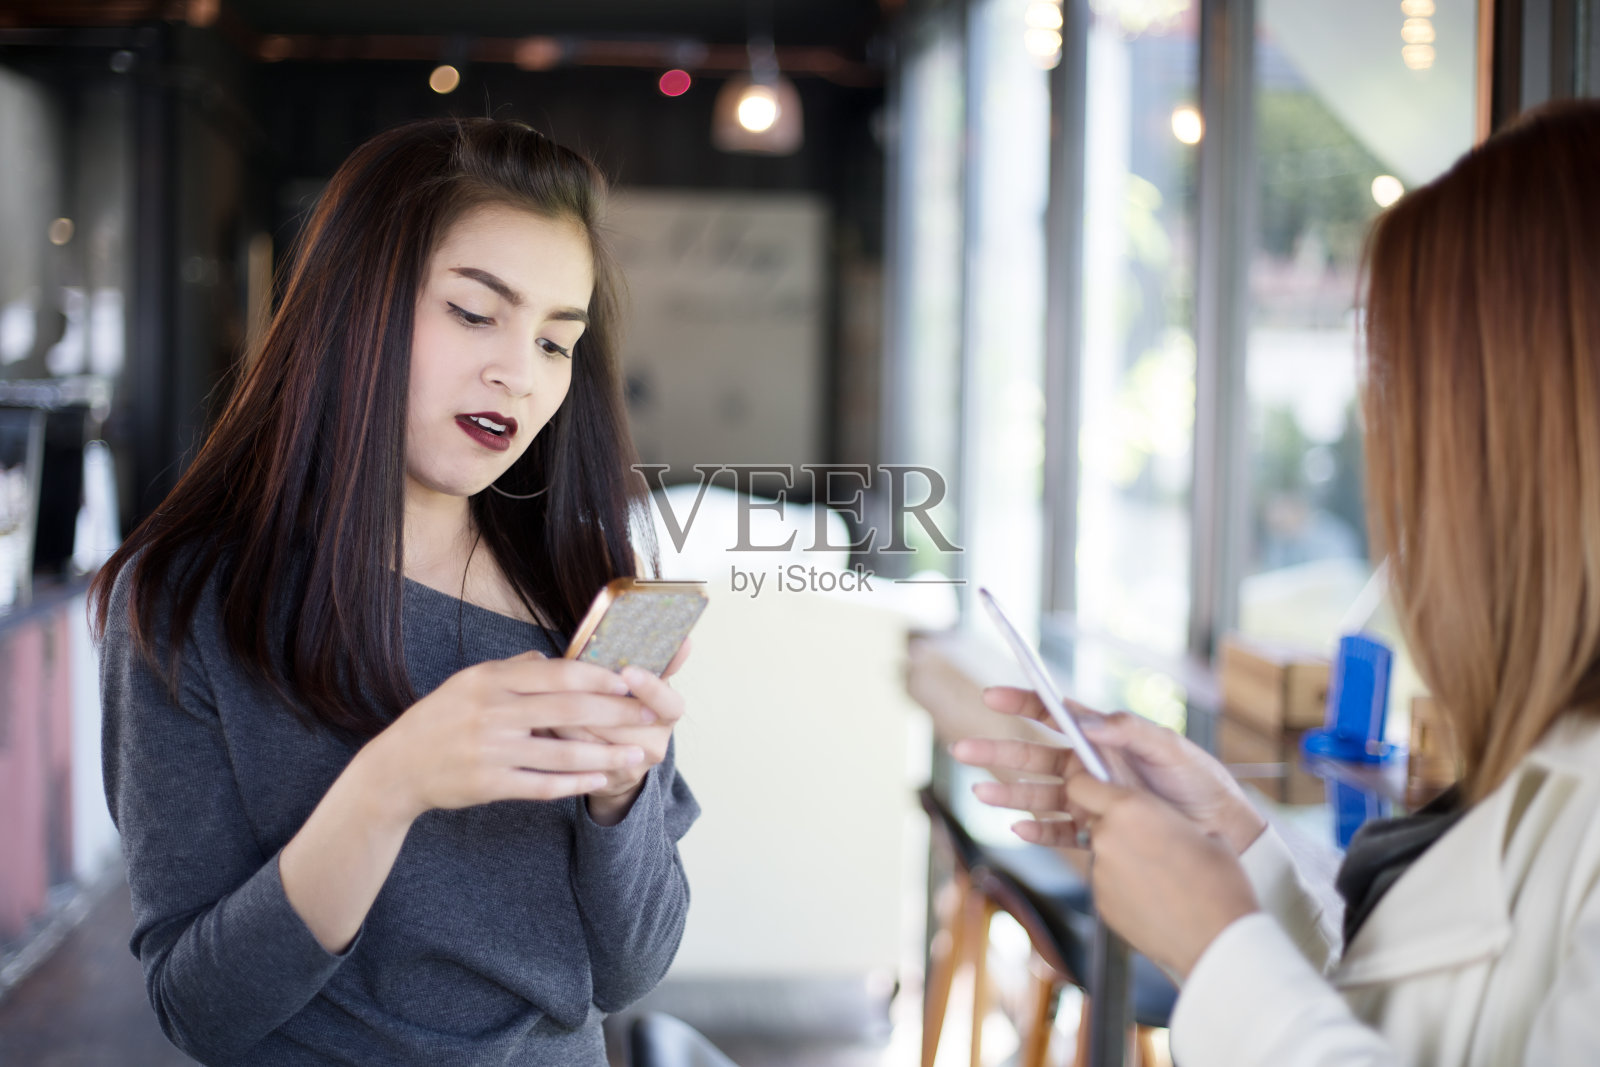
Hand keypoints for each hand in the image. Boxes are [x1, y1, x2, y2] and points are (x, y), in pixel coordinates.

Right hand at [363, 652, 656, 822]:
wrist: (395, 768)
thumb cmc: (439, 720)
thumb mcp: (468, 682)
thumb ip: (512, 670)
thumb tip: (552, 660)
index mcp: (489, 680)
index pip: (555, 674)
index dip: (597, 677)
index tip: (630, 679)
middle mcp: (491, 712)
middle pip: (566, 709)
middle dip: (614, 712)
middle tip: (648, 715)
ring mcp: (490, 750)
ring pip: (561, 751)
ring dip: (604, 754)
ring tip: (635, 755)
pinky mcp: (487, 784)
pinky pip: (541, 785)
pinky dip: (573, 783)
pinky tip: (599, 780)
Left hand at [553, 639, 691, 824]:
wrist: (621, 762)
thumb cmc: (627, 707)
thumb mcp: (644, 683)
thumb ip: (657, 661)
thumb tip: (685, 639)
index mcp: (668, 713)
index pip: (668, 702)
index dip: (649, 688)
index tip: (627, 672)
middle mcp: (656, 743)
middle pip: (622, 721)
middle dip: (591, 700)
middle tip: (568, 680)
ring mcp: (633, 766)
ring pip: (594, 738)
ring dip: (568, 717)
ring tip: (547, 699)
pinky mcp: (608, 781)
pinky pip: (577, 758)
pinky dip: (559, 738)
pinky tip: (546, 723)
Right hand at [958, 687, 1265, 854]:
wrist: (1224, 832)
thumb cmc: (1201, 783)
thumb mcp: (1171, 748)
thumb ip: (1130, 731)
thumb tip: (1088, 723)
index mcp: (1103, 739)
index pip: (1054, 715)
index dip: (1021, 702)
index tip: (991, 696)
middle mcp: (1091, 768)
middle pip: (1034, 756)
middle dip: (997, 751)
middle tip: (961, 749)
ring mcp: (1092, 801)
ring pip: (1040, 795)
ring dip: (1009, 794)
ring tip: (980, 794)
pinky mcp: (1100, 833)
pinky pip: (1061, 833)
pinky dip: (1039, 832)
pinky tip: (1019, 828)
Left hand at [1064, 769, 1258, 979]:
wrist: (1218, 939)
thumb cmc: (1218, 881)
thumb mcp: (1200, 831)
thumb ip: (1165, 818)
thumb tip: (1158, 821)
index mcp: (1130, 808)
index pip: (1081, 783)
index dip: (1090, 784)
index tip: (1102, 790)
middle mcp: (1105, 837)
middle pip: (1095, 821)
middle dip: (1115, 825)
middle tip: (1149, 839)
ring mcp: (1100, 874)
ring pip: (1103, 854)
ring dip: (1122, 857)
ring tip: (1160, 875)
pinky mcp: (1101, 904)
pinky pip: (1109, 884)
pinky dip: (1125, 886)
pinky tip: (1156, 896)